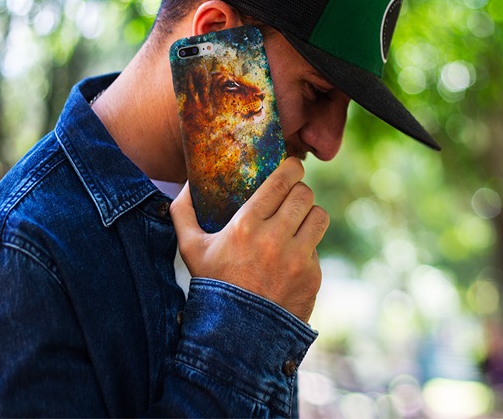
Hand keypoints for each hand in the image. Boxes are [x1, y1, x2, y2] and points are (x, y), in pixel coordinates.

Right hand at [170, 158, 327, 322]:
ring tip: (299, 221)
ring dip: (309, 215)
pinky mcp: (312, 276)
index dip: (292, 168)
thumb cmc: (212, 286)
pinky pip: (317, 248)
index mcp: (246, 225)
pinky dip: (307, 248)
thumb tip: (186, 184)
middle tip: (293, 195)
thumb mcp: (190, 249)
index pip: (282, 181)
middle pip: (304, 195)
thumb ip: (183, 212)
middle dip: (300, 191)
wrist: (236, 336)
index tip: (292, 167)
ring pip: (319, 216)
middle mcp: (275, 239)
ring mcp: (297, 259)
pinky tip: (291, 257)